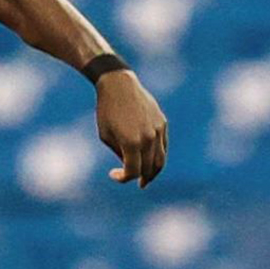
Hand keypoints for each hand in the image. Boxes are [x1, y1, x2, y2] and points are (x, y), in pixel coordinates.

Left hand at [95, 70, 167, 187]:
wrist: (119, 85)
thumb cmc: (106, 111)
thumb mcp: (106, 135)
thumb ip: (120, 153)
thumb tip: (132, 166)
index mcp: (131, 142)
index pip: (133, 171)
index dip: (123, 178)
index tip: (113, 175)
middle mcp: (148, 138)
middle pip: (149, 168)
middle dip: (142, 178)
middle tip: (137, 183)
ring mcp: (158, 130)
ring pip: (161, 159)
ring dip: (154, 171)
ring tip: (146, 177)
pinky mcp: (162, 123)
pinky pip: (163, 146)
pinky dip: (158, 156)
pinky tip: (151, 160)